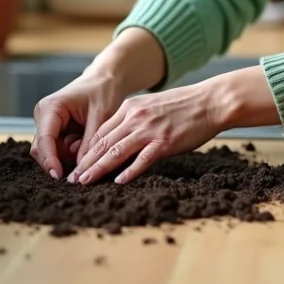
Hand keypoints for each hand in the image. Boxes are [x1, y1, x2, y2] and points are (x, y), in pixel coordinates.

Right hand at [30, 72, 124, 180]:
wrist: (105, 80)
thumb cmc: (103, 91)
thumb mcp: (101, 116)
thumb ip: (89, 144)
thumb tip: (79, 172)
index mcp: (50, 107)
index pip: (44, 139)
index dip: (50, 160)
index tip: (59, 177)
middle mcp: (43, 116)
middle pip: (43, 150)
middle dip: (61, 159)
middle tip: (85, 157)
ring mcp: (47, 124)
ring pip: (51, 153)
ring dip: (69, 156)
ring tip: (87, 141)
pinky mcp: (54, 131)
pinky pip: (59, 150)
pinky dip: (72, 152)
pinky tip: (84, 140)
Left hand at [67, 84, 222, 185]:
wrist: (211, 101)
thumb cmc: (184, 106)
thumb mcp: (152, 106)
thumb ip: (135, 120)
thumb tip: (121, 139)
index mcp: (130, 108)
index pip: (100, 131)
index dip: (85, 150)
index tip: (76, 164)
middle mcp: (135, 117)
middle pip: (103, 142)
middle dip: (85, 162)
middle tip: (72, 179)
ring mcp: (149, 129)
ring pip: (116, 151)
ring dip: (98, 168)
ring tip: (84, 182)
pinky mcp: (164, 141)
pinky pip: (142, 159)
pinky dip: (129, 171)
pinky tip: (118, 182)